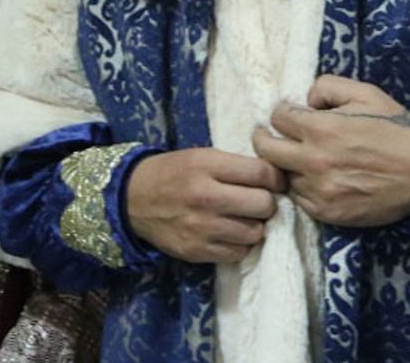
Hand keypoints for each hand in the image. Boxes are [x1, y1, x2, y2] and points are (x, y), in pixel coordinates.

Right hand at [124, 147, 285, 263]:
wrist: (132, 199)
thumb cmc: (173, 172)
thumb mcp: (202, 156)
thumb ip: (236, 166)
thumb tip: (276, 179)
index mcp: (207, 166)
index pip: (262, 174)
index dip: (277, 178)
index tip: (275, 182)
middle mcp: (206, 197)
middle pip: (263, 205)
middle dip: (267, 203)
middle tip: (258, 201)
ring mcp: (201, 228)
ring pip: (255, 233)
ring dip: (256, 226)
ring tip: (244, 218)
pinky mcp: (197, 251)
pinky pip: (238, 253)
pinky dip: (240, 244)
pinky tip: (231, 233)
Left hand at [251, 75, 409, 227]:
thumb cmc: (395, 130)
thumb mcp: (366, 93)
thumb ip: (328, 87)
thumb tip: (305, 100)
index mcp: (321, 129)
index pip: (277, 117)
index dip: (281, 112)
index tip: (288, 114)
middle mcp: (313, 161)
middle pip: (265, 149)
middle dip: (265, 138)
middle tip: (270, 135)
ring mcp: (318, 190)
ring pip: (281, 175)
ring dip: (286, 165)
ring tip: (298, 159)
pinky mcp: (326, 212)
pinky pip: (298, 198)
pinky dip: (301, 187)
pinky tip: (314, 179)